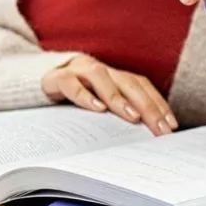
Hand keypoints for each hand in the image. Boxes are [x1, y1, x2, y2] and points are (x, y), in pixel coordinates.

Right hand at [41, 55, 175, 135]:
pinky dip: (85, 95)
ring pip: (102, 77)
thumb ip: (118, 112)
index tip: (170, 126)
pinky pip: (71, 83)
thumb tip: (146, 135)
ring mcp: (77, 70)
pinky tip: (97, 109)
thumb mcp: (98, 103)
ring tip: (131, 117)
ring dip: (118, 97)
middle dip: (147, 106)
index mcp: (113, 76)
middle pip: (129, 83)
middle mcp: (100, 70)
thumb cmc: (74, 96)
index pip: (142, 86)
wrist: (35, 79)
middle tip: (159, 128)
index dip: (158, 104)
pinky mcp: (56, 77)